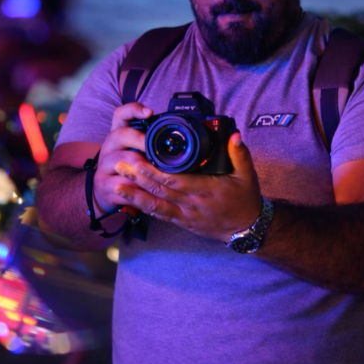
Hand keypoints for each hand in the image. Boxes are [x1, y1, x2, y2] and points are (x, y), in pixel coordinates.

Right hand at [92, 102, 152, 215]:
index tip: (149, 112)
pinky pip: (121, 184)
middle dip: (141, 140)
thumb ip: (150, 143)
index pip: (121, 114)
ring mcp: (104, 165)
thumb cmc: (128, 167)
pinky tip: (148, 191)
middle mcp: (109, 146)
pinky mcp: (103, 184)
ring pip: (121, 161)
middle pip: (121, 135)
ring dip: (141, 167)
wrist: (106, 191)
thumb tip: (179, 139)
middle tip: (156, 149)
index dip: (133, 110)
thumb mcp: (136, 151)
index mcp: (118, 134)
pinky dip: (136, 188)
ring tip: (157, 173)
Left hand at [109, 131, 262, 242]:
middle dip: (138, 178)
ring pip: (156, 205)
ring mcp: (185, 215)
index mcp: (206, 190)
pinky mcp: (182, 222)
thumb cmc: (245, 199)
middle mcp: (192, 204)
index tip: (141, 159)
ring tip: (115, 183)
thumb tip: (234, 134)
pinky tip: (129, 199)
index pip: (176, 180)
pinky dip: (144, 207)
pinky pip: (160, 215)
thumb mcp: (248, 175)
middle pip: (160, 191)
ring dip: (134, 195)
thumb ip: (239, 154)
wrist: (246, 229)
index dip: (156, 172)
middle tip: (120, 164)